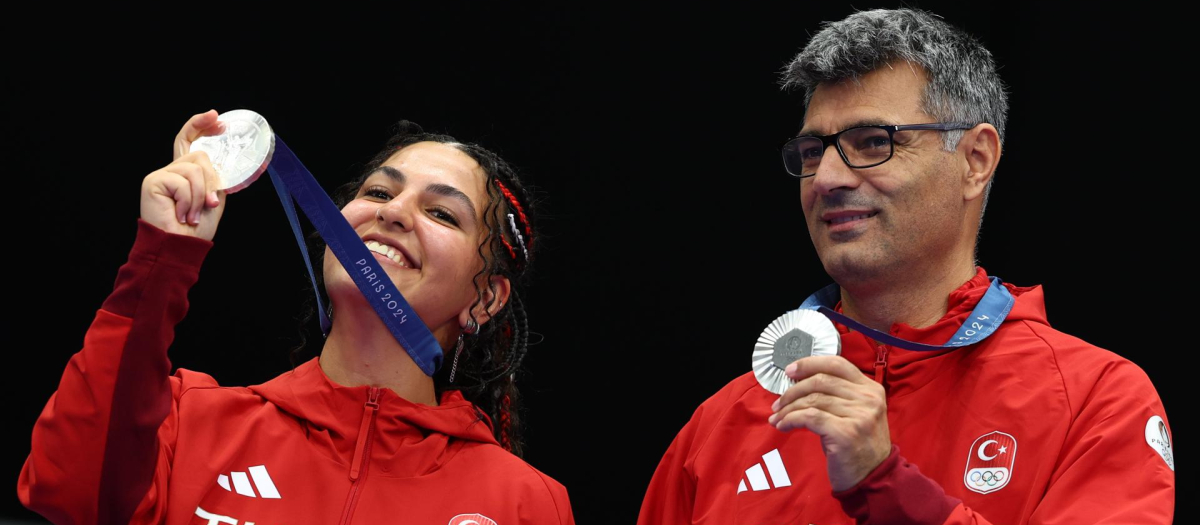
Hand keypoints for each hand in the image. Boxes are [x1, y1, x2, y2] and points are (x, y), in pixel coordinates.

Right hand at [139, 111, 227, 239]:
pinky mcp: (153, 181)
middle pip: (199, 156)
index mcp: (184, 173)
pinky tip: (181, 215)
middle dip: (211, 181)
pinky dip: (189, 201)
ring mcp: (161, 174)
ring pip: (195, 168)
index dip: (200, 126)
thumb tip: (221, 162)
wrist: (181, 246)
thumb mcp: (213, 198)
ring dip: (201, 196)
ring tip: (192, 214)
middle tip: (209, 205)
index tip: (216, 117)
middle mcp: (171, 170)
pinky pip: (183, 182)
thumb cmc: (195, 229)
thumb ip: (214, 178)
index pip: (189, 141)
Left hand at [767, 355, 891, 490]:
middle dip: (792, 390)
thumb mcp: (855, 413)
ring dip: (788, 408)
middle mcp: (868, 398)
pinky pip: (809, 417)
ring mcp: (859, 415)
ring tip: (777, 418)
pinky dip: (791, 419)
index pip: (837, 363)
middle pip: (820, 380)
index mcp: (871, 389)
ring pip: (812, 399)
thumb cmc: (857, 445)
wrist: (873, 478)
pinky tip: (783, 426)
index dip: (809, 364)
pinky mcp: (846, 432)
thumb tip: (798, 382)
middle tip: (777, 403)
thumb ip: (838, 394)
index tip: (789, 371)